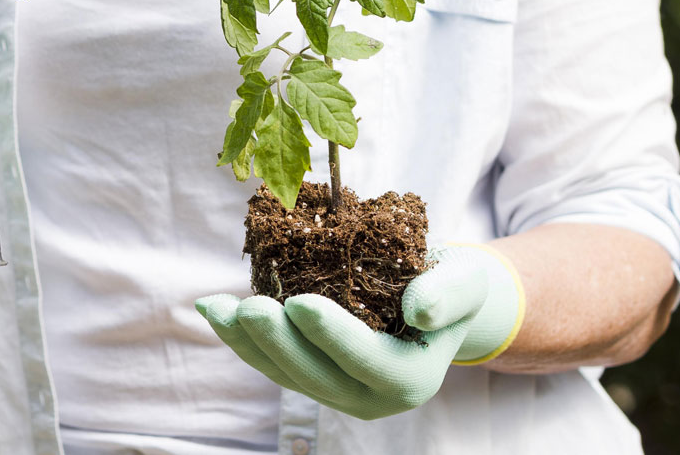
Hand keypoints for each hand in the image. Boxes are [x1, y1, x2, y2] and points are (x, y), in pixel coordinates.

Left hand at [195, 244, 524, 419]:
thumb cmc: (449, 284)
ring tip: (219, 307)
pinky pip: (269, 362)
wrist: (432, 297)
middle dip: (277, 343)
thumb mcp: (465, 282)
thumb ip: (448, 295)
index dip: (332, 335)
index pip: (367, 361)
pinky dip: (239, 338)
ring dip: (246, 342)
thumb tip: (419, 308)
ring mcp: (336, 391)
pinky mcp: (309, 376)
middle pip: (316, 376)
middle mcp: (370, 398)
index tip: (299, 303)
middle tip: (250, 306)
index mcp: (411, 379)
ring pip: (284, 373)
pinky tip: (214, 309)